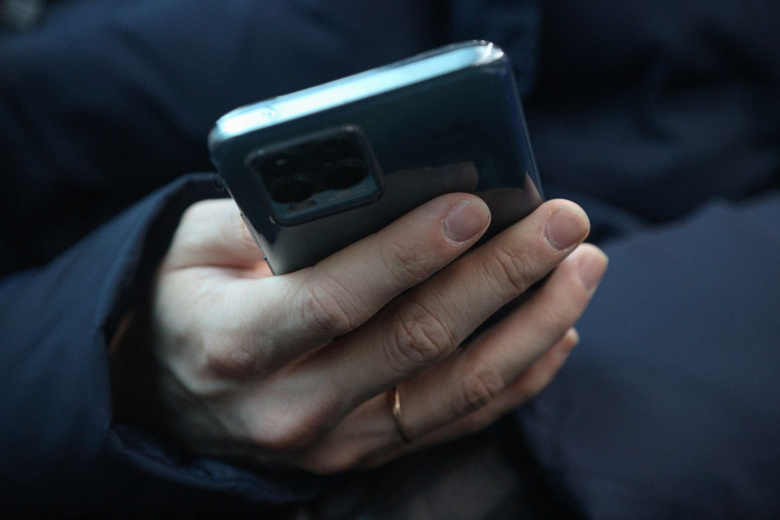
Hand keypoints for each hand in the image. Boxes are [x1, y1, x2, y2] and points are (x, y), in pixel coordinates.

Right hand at [118, 193, 606, 472]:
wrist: (163, 394)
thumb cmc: (181, 302)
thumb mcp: (195, 245)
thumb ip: (271, 221)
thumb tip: (368, 192)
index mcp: (239, 345)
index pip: (339, 299)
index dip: (410, 252)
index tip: (476, 205)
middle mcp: (294, 406)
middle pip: (419, 342)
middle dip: (501, 276)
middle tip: (563, 222)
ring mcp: (339, 440)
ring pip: (458, 389)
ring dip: (533, 326)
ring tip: (582, 269)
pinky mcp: (369, 450)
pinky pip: (460, 419)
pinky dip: (518, 378)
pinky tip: (559, 332)